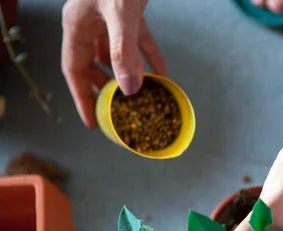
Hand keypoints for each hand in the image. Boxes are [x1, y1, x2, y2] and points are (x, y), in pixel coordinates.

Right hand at [61, 0, 166, 127]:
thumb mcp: (120, 14)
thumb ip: (123, 50)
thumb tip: (130, 89)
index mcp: (77, 26)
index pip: (73, 70)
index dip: (82, 97)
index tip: (92, 122)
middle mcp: (90, 24)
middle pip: (91, 65)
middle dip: (103, 90)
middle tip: (115, 114)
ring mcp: (110, 18)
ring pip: (116, 54)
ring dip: (128, 76)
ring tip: (139, 99)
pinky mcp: (130, 11)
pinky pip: (140, 41)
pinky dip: (151, 58)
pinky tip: (164, 74)